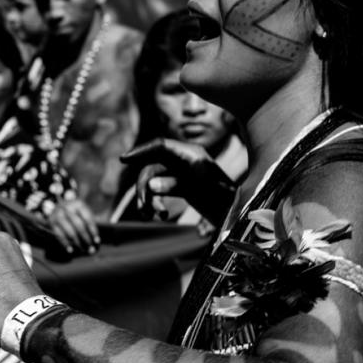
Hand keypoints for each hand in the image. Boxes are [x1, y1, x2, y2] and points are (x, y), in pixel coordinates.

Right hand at [47, 197, 100, 255]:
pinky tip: (71, 250)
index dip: (93, 231)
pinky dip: (65, 244)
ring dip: (77, 243)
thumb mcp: (83, 211)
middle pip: (79, 226)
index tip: (97, 241)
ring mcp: (58, 215)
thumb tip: (96, 242)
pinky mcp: (52, 222)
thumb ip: (90, 223)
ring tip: (83, 250)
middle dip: (86, 239)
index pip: (88, 219)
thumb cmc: (75, 211)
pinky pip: (59, 235)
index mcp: (78, 204)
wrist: (57, 205)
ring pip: (70, 232)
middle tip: (91, 249)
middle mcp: (67, 208)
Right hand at [120, 138, 235, 226]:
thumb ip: (175, 186)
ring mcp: (182, 172)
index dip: (141, 151)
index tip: (124, 159)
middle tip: (143, 208)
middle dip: (144, 188)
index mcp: (191, 155)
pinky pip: (160, 190)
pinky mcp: (181, 185)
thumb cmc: (223, 199)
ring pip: (154, 181)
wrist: (239, 214)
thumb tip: (151, 186)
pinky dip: (156, 203)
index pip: (160, 146)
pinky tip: (161, 216)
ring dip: (148, 199)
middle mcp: (184, 160)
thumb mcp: (199, 190)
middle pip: (152, 167)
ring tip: (150, 216)